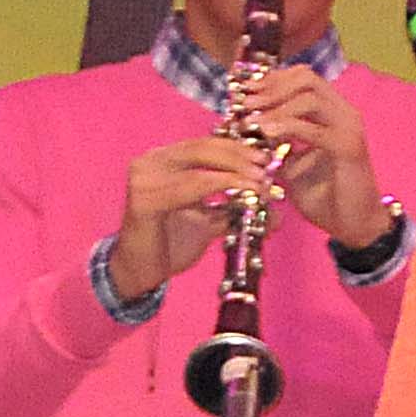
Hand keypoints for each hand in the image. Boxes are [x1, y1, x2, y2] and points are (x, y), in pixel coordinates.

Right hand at [106, 136, 270, 302]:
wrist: (140, 271)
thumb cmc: (170, 244)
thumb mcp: (210, 224)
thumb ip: (236, 213)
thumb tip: (275, 213)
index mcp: (163, 161)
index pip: (203, 145)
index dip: (236, 148)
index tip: (266, 158)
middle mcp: (151, 162)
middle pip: (201, 149)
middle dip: (238, 157)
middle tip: (265, 168)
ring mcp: (144, 178)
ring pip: (198, 167)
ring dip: (234, 173)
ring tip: (260, 183)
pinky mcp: (144, 199)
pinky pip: (189, 188)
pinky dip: (220, 187)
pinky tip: (242, 193)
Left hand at [238, 65, 386, 246]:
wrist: (354, 224)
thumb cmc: (323, 194)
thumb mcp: (290, 163)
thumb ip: (274, 142)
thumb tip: (244, 127)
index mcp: (331, 112)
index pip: (302, 77)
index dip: (271, 79)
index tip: (244, 91)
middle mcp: (343, 113)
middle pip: (306, 78)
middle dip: (271, 87)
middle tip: (246, 103)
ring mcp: (349, 128)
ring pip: (310, 98)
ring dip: (275, 105)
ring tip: (252, 120)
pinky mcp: (349, 148)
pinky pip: (315, 129)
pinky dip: (288, 127)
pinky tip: (267, 133)